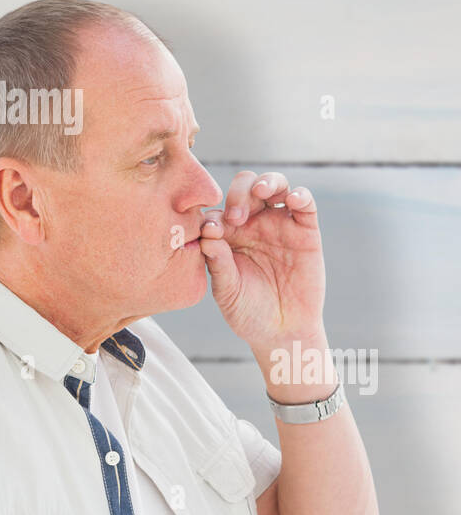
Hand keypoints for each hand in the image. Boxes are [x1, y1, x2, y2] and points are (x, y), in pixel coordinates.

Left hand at [199, 170, 325, 348]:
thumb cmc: (248, 312)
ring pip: (274, 185)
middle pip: (245, 187)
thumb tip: (208, 233)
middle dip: (238, 193)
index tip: (210, 230)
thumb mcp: (227, 290)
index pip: (218, 208)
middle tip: (236, 216)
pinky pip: (305, 204)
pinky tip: (293, 200)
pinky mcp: (306, 231)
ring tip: (261, 192)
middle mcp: (252, 223)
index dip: (212, 213)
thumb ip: (218, 263)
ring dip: (266, 182)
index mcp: (228, 234)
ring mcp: (279, 224)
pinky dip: (300, 195)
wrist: (282, 333)